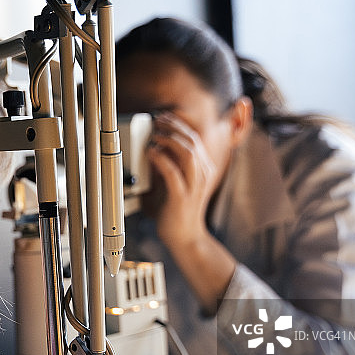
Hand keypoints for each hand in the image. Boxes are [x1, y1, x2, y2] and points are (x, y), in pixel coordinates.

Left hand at [145, 114, 218, 253]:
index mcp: (203, 169)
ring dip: (169, 140)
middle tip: (157, 120)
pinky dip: (160, 159)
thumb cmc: (178, 210)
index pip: (194, 138)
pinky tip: (150, 153)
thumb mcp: (177, 181)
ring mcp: (194, 186)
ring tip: (154, 135)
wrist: (185, 237)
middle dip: (173, 126)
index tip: (163, 118)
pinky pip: (172, 172)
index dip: (179, 125)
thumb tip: (156, 148)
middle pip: (192, 141)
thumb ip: (171, 165)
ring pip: (187, 153)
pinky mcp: (182, 197)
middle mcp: (203, 174)